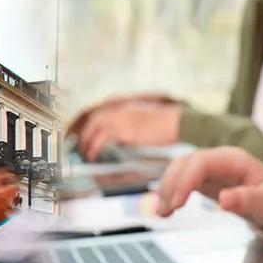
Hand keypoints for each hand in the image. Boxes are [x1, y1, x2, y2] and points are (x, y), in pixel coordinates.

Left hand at [67, 95, 182, 160]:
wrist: (181, 122)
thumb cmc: (170, 124)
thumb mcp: (147, 121)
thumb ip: (133, 125)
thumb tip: (125, 136)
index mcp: (128, 106)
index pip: (102, 112)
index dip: (91, 124)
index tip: (86, 134)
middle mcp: (122, 109)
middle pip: (94, 119)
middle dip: (85, 133)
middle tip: (81, 146)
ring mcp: (122, 118)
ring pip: (94, 128)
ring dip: (87, 141)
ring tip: (86, 153)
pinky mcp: (124, 130)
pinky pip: (101, 139)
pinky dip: (94, 148)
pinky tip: (94, 156)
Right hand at [155, 147, 262, 227]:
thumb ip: (248, 200)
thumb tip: (224, 200)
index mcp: (234, 160)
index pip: (201, 162)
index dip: (185, 180)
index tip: (177, 204)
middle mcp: (218, 159)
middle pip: (186, 163)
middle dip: (171, 185)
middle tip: (167, 212)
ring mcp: (210, 167)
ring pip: (179, 169)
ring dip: (167, 189)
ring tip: (163, 213)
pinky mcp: (204, 177)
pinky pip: (181, 179)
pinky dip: (170, 192)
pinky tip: (166, 208)